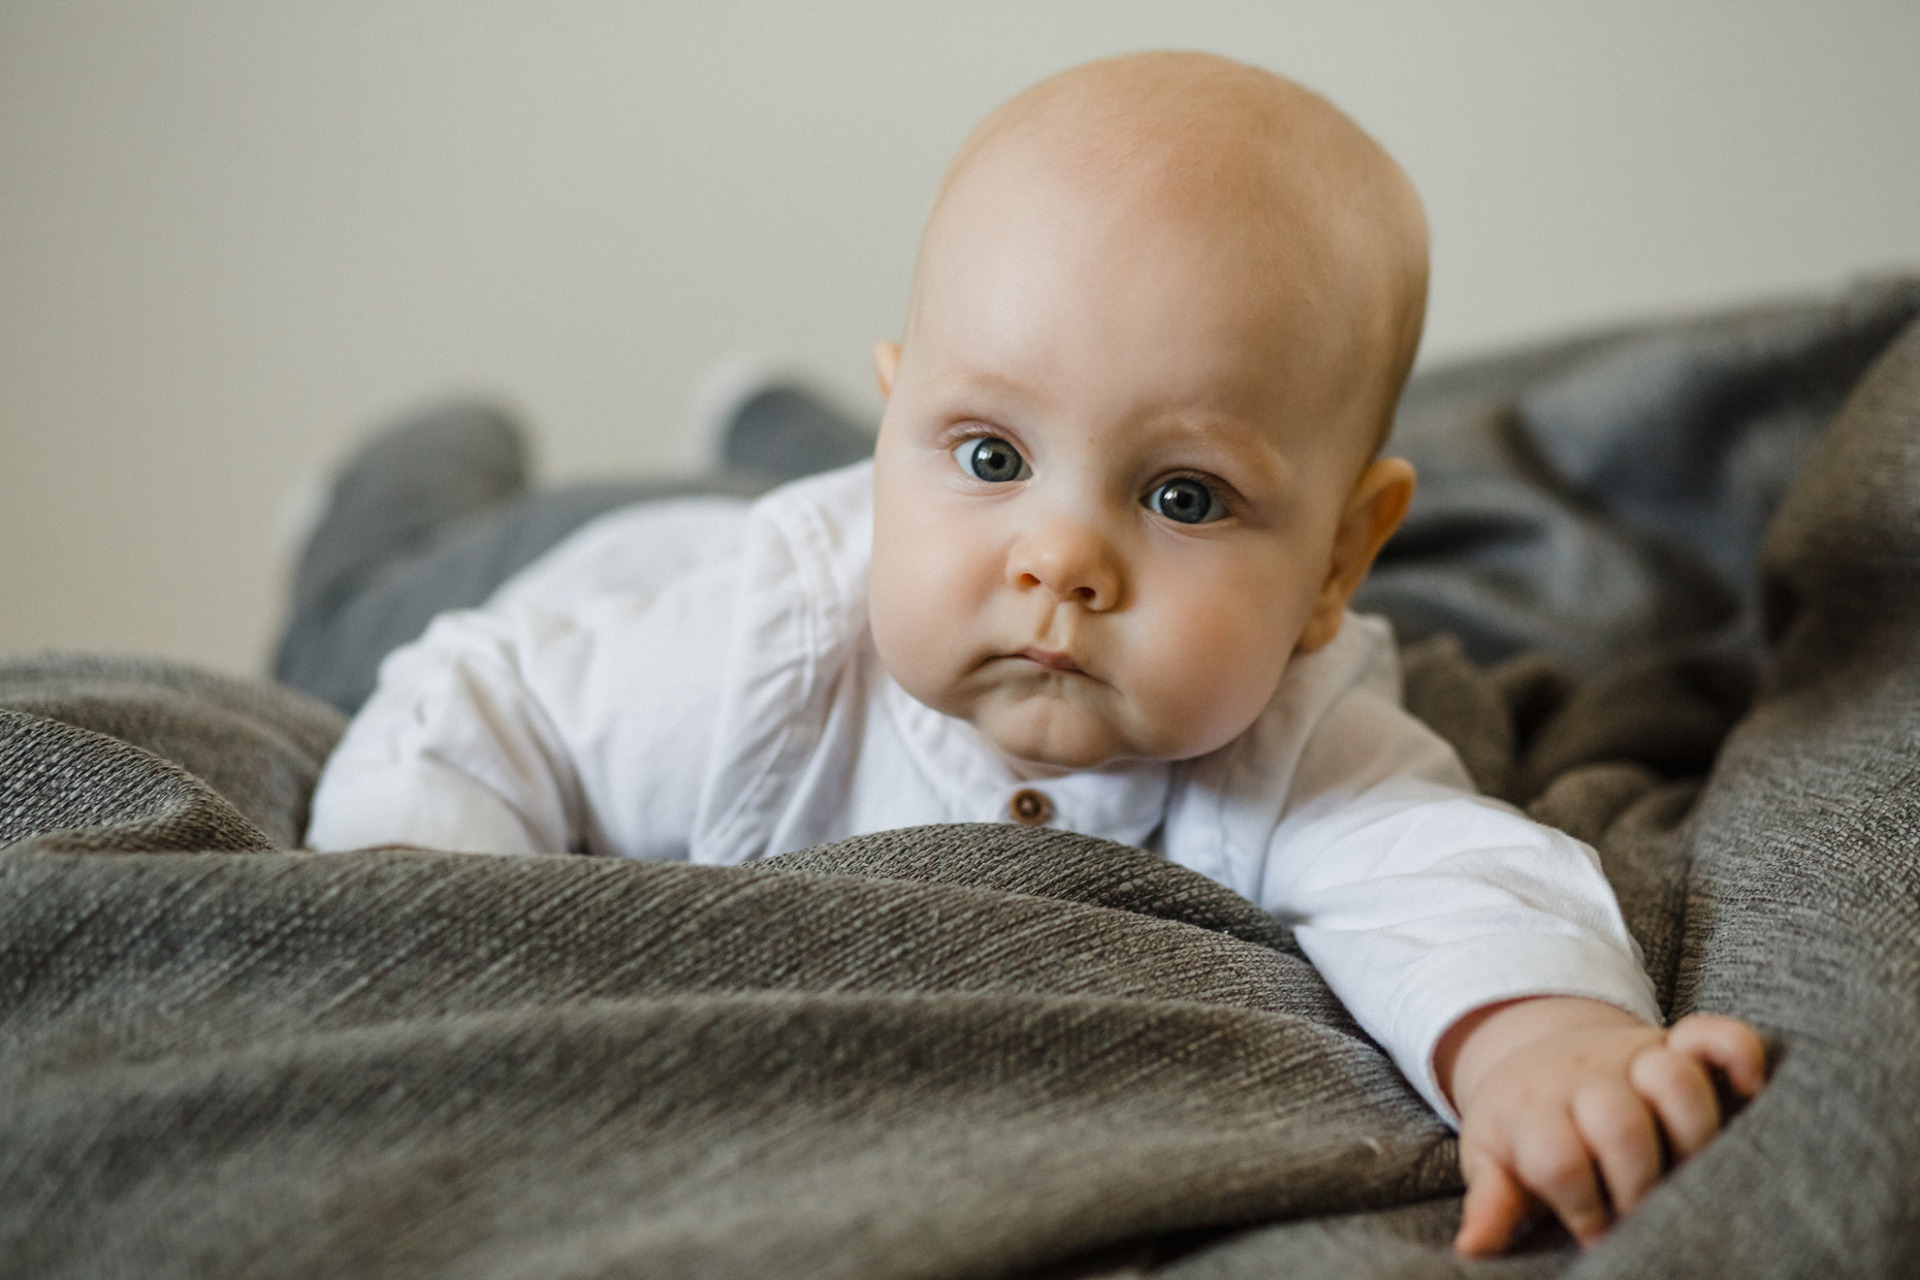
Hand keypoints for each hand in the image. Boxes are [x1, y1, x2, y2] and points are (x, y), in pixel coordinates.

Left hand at [1435, 998, 1767, 1255]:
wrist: (1536, 1059)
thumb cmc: (1522, 1130)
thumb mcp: (1493, 1161)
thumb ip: (1491, 1199)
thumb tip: (1471, 1246)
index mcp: (1532, 1110)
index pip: (1558, 1159)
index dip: (1581, 1207)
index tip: (1594, 1236)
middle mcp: (1584, 1078)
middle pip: (1619, 1123)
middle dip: (1638, 1184)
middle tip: (1643, 1217)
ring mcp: (1632, 1057)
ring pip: (1673, 1078)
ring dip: (1692, 1134)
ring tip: (1691, 1175)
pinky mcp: (1675, 1043)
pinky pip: (1716, 1035)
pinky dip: (1739, 1052)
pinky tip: (1751, 1088)